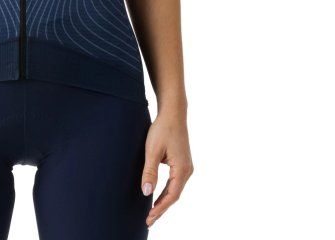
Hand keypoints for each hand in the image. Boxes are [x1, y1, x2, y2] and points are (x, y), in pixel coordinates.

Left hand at [140, 109, 192, 227]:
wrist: (173, 113)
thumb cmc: (162, 129)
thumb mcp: (152, 150)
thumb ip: (149, 172)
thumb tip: (146, 192)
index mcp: (182, 169)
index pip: (171, 196)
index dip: (160, 208)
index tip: (149, 218)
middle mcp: (187, 170)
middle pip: (174, 195)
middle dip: (161, 209)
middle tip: (148, 221)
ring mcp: (186, 167)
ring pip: (175, 190)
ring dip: (164, 201)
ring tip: (152, 213)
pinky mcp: (182, 163)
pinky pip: (175, 183)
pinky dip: (166, 192)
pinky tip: (158, 196)